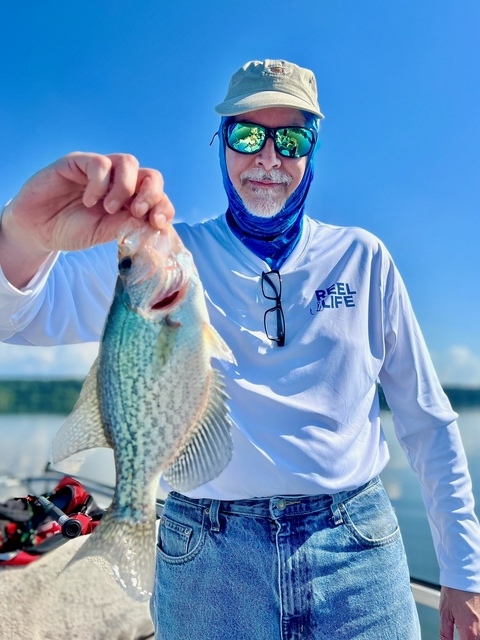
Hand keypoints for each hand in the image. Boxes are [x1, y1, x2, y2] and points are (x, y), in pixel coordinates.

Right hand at [0, 152, 173, 286]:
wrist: (39, 229)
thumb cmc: (73, 230)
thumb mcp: (104, 233)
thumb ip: (127, 225)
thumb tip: (153, 223)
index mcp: (130, 201)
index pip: (158, 196)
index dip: (163, 206)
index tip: (158, 222)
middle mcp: (119, 182)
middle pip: (151, 175)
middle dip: (151, 193)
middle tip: (138, 212)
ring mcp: (101, 170)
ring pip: (128, 162)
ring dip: (124, 188)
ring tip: (108, 208)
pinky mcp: (79, 162)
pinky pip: (100, 163)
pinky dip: (99, 184)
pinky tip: (89, 200)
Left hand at [440, 586, 479, 638]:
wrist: (465, 575)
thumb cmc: (454, 591)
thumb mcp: (444, 613)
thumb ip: (445, 633)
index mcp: (469, 632)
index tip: (457, 638)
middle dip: (466, 638)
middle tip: (460, 634)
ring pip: (478, 637)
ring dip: (472, 635)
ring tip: (464, 629)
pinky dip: (476, 630)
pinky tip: (470, 624)